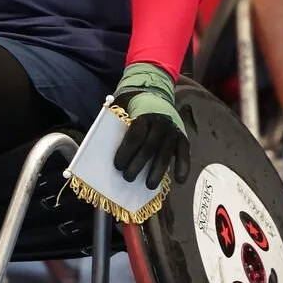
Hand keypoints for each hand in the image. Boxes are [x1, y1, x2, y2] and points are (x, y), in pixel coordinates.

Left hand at [111, 63, 189, 188]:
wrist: (156, 97)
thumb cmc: (133, 110)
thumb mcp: (122, 109)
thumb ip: (114, 122)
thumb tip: (98, 141)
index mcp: (143, 117)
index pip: (134, 136)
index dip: (126, 151)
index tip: (117, 165)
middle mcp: (160, 123)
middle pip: (149, 147)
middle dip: (138, 164)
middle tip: (128, 178)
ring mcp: (173, 131)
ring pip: (165, 153)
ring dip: (157, 171)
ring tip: (149, 185)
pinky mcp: (183, 139)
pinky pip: (184, 154)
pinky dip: (183, 167)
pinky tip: (179, 180)